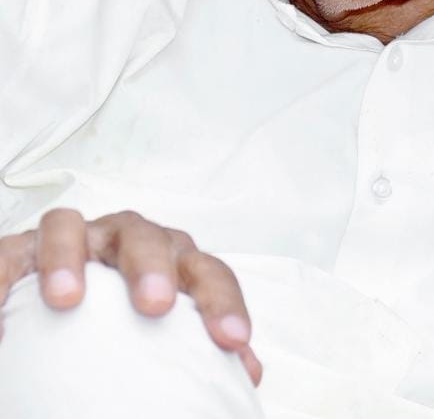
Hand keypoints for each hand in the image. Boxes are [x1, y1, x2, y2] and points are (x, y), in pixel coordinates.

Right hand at [0, 208, 262, 384]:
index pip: (204, 269)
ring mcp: (73, 241)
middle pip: (145, 235)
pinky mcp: (22, 253)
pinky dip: (6, 275)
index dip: (221, 299)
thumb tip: (243, 375)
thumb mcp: (162, 332)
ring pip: (72, 225)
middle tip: (155, 305)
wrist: (64, 298)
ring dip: (70, 256)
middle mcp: (123, 243)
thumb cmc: (124, 321)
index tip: (232, 340)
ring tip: (65, 298)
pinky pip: (12, 253)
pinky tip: (2, 314)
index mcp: (169, 262)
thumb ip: (195, 347)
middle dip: (153, 264)